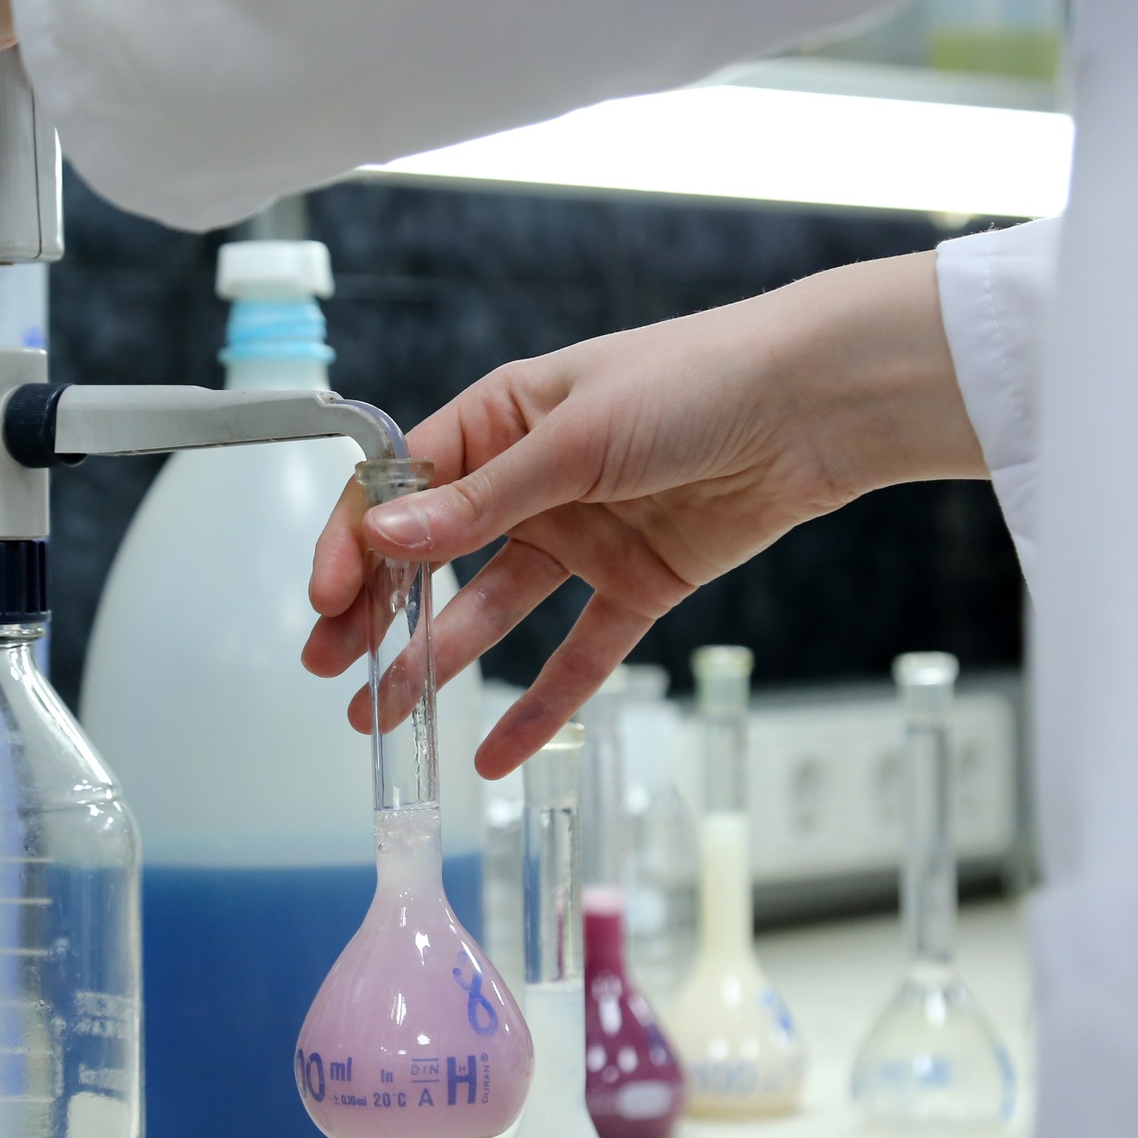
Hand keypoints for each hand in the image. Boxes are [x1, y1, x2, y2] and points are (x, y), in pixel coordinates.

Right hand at [303, 250, 983, 778]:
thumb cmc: (695, 382)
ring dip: (434, 665)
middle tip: (328, 668)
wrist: (810, 406)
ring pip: (490, 614)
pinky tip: (491, 755)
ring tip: (382, 721)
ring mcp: (580, 538)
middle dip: (375, 613)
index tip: (326, 599)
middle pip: (433, 556)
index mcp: (500, 421)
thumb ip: (483, 500)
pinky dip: (538, 707)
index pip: (401, 488)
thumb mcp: (575, 438)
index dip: (356, 542)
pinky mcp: (634, 586)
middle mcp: (530, 482)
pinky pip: (575, 656)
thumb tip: (386, 538)